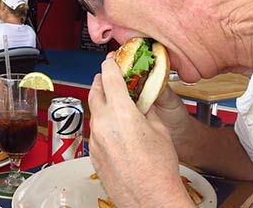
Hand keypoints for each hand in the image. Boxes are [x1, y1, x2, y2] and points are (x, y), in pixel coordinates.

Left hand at [88, 57, 191, 206]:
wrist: (150, 199)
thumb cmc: (159, 168)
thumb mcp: (159, 129)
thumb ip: (145, 108)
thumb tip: (140, 99)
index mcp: (121, 112)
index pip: (108, 76)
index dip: (110, 64)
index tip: (111, 59)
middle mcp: (103, 123)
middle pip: (94, 91)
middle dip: (101, 80)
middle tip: (108, 76)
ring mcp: (95, 139)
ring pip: (94, 112)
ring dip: (102, 103)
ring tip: (116, 105)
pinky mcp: (92, 153)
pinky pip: (95, 131)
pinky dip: (103, 124)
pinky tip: (116, 130)